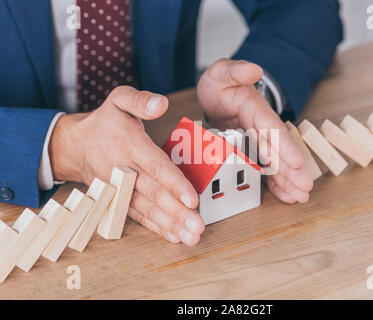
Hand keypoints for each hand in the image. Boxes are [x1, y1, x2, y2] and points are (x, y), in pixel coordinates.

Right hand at [49, 86, 204, 244]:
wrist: (73, 146)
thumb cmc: (103, 123)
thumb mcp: (118, 100)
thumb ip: (140, 100)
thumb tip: (161, 103)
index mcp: (129, 145)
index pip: (154, 166)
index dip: (174, 183)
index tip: (191, 199)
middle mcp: (124, 169)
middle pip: (153, 193)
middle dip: (176, 212)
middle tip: (196, 227)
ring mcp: (120, 187)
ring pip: (146, 208)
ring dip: (169, 224)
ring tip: (190, 236)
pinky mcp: (117, 199)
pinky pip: (137, 215)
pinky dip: (155, 227)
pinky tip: (173, 235)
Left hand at [197, 59, 312, 203]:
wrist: (216, 94)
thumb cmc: (220, 85)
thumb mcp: (221, 72)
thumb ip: (235, 71)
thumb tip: (254, 69)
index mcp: (254, 109)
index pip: (272, 127)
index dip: (284, 145)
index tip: (296, 161)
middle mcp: (260, 127)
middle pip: (277, 150)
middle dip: (291, 170)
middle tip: (305, 187)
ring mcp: (256, 142)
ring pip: (273, 163)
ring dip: (287, 180)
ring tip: (301, 197)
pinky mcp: (250, 152)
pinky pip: (264, 169)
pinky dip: (274, 183)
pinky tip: (287, 196)